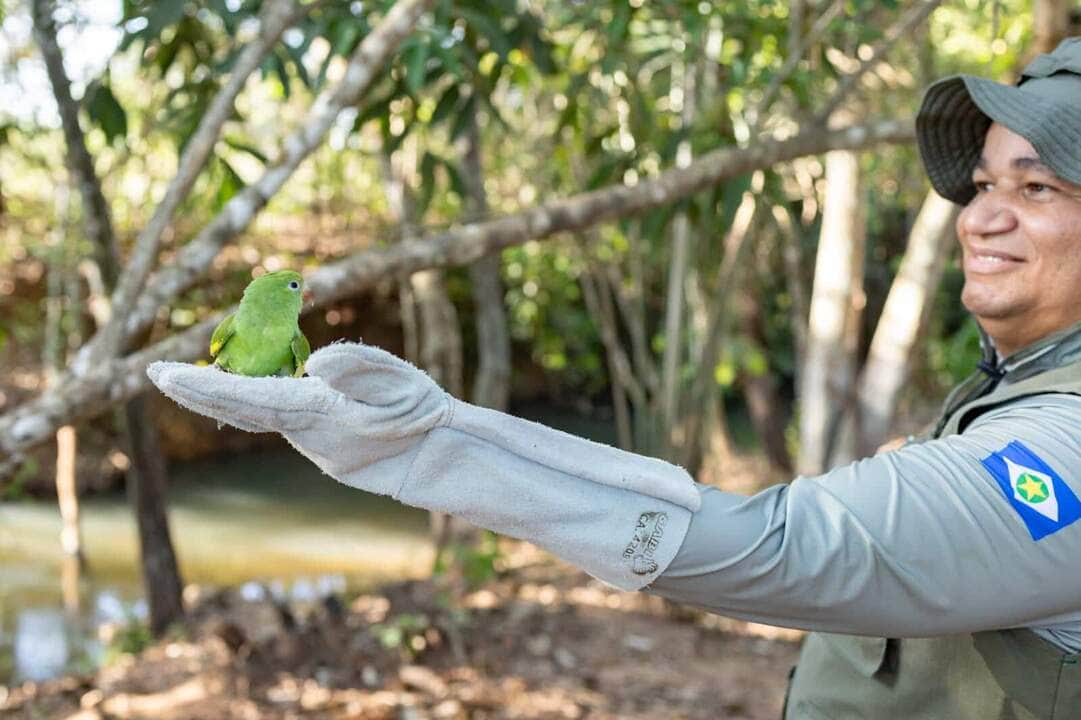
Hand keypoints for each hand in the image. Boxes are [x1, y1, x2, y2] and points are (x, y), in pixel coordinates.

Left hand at [148, 343, 449, 496]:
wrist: (439, 459)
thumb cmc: (422, 413)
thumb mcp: (398, 380)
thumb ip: (356, 366)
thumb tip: (311, 364)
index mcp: (316, 412)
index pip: (247, 397)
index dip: (203, 386)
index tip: (163, 374)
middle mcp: (305, 432)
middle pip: (239, 411)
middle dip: (196, 393)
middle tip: (155, 375)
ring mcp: (313, 445)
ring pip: (254, 418)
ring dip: (219, 399)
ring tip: (185, 381)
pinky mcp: (324, 449)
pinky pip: (274, 424)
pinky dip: (246, 408)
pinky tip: (236, 396)